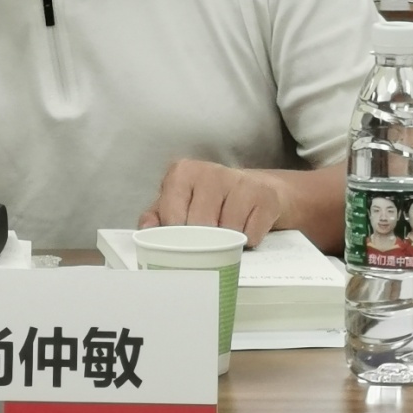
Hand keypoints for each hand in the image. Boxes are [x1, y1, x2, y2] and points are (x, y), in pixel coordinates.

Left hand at [138, 159, 287, 246]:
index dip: (176, 236)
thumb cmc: (208, 200)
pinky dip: (247, 241)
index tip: (182, 240)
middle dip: (201, 241)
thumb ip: (157, 215)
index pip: (172, 217)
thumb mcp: (178, 203)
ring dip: (226, 242)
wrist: (254, 190)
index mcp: (183, 172)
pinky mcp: (265, 197)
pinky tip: (245, 228)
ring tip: (226, 232)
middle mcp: (211, 171)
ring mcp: (240, 181)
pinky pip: (249, 235)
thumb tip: (147, 228)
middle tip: (205, 240)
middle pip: (200, 226)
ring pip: (226, 232)